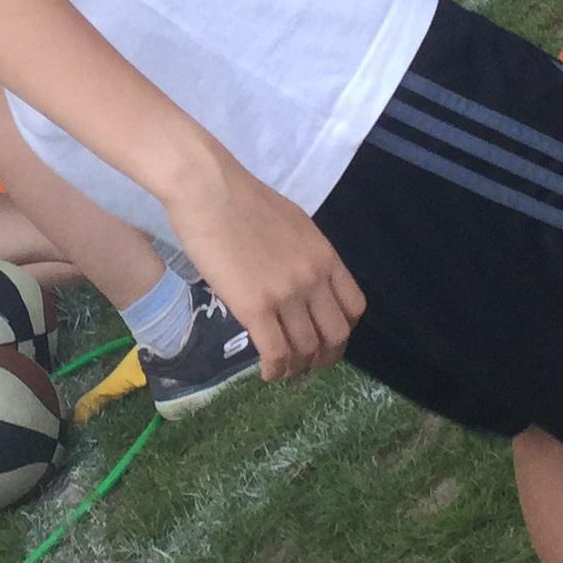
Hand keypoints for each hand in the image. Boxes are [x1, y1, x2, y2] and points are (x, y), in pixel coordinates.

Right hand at [165, 159, 365, 381]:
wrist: (209, 190)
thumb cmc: (242, 200)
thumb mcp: (293, 223)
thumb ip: (304, 254)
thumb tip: (300, 276)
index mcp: (325, 256)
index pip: (354, 307)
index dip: (344, 330)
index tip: (327, 337)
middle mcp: (313, 279)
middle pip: (335, 335)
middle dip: (324, 357)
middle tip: (308, 363)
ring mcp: (286, 295)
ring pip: (305, 349)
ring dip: (297, 367)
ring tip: (282, 370)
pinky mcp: (255, 307)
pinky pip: (275, 352)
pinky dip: (274, 370)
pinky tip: (266, 373)